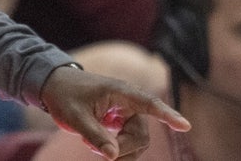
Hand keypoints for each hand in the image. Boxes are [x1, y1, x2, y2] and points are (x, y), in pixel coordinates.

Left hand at [40, 65, 188, 160]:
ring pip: (138, 141)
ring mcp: (126, 112)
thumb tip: (113, 156)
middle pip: (141, 134)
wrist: (55, 87)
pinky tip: (95, 146)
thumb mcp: (75, 117)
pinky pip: (129, 142)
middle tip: (96, 153)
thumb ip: (95, 135)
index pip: (149, 104)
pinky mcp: (122, 121)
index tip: (185, 126)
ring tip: (93, 148)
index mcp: (120, 92)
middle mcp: (128, 101)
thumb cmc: (65, 96)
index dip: (167, 115)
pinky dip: (116, 150)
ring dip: (120, 152)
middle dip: (124, 149)